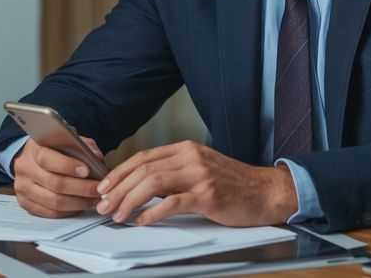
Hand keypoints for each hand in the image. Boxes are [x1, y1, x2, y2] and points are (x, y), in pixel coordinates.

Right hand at [11, 137, 105, 217]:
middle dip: (81, 188)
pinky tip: (81, 206)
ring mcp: (22, 187)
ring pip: (53, 201)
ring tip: (94, 199)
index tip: (87, 171)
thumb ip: (83, 146)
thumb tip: (97, 158)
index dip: (67, 166)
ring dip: (78, 203)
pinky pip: (49, 212)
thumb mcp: (69, 140)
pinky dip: (69, 211)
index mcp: (34, 148)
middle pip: (54, 183)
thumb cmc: (55, 149)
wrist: (31, 158)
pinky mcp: (25, 202)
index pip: (47, 159)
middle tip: (98, 189)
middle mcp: (25, 168)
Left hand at [94, 140, 297, 226]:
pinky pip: (172, 203)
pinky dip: (152, 212)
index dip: (119, 172)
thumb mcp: (201, 169)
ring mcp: (200, 175)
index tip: (104, 187)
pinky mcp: (208, 195)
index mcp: (186, 149)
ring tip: (118, 215)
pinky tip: (142, 220)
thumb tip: (140, 186)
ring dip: (129, 201)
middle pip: (143, 169)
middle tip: (103, 205)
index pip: (143, 157)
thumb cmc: (234, 184)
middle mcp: (191, 157)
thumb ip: (174, 173)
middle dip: (118, 188)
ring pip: (153, 183)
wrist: (266, 191)